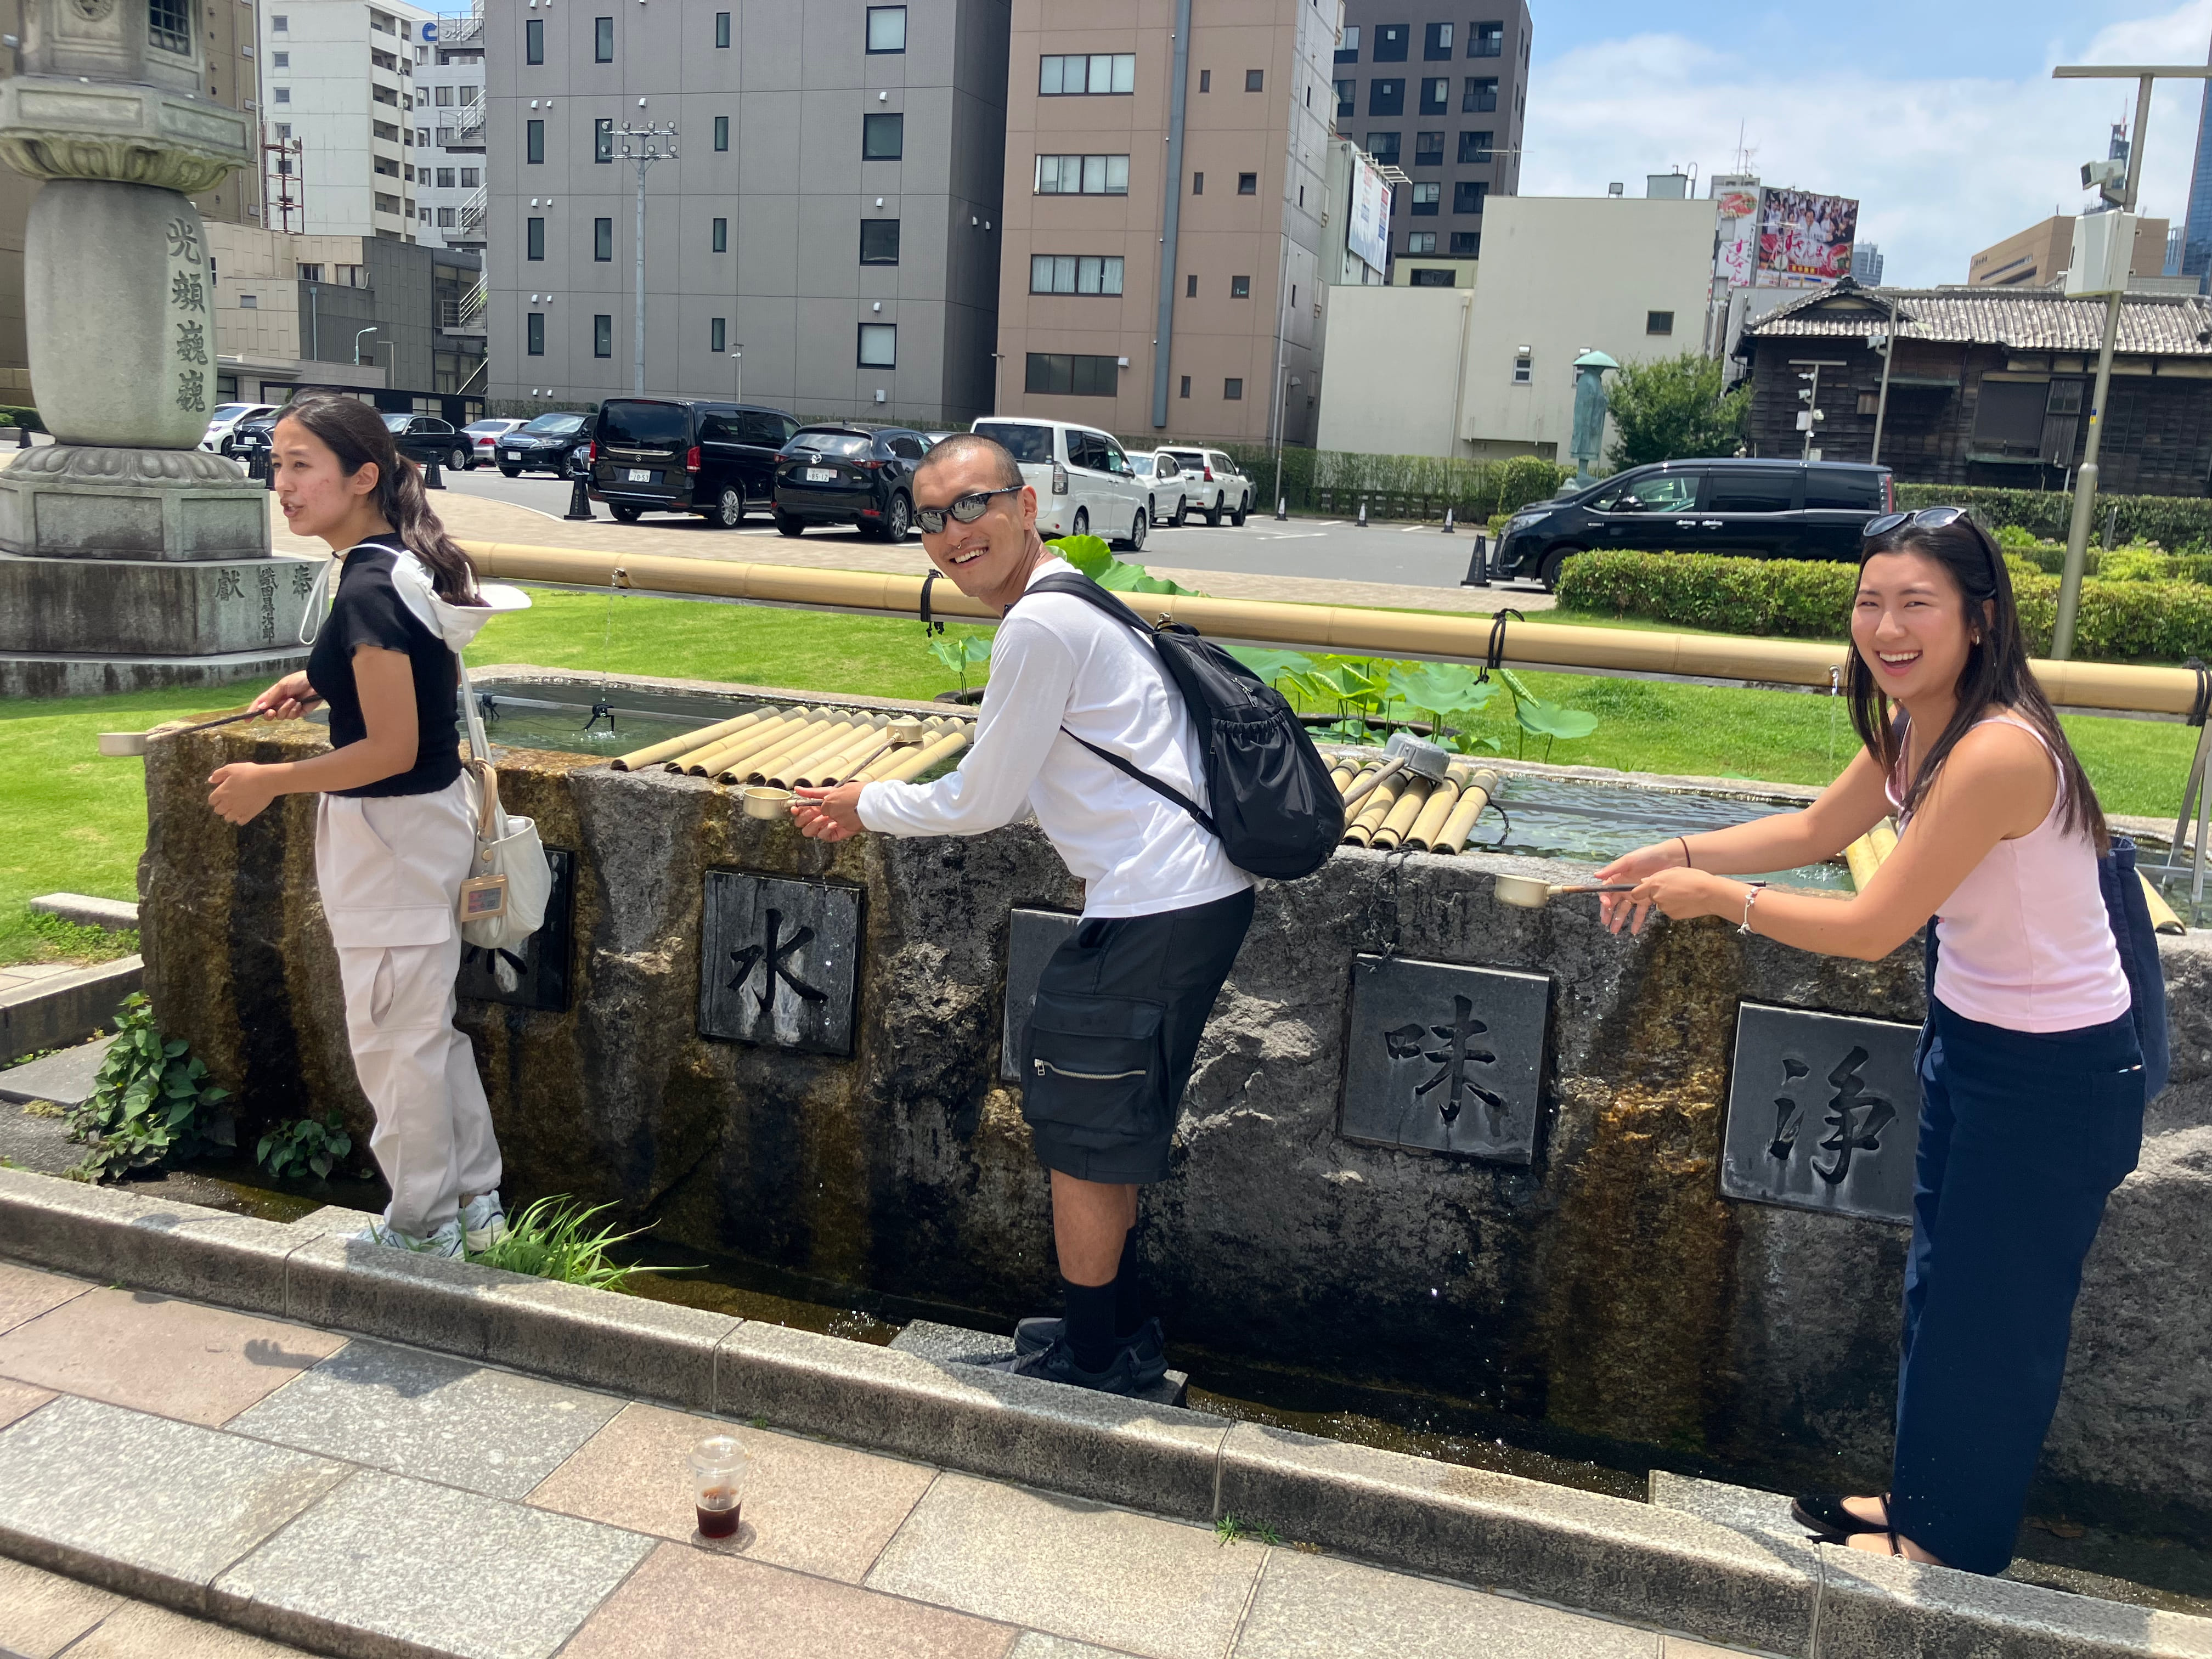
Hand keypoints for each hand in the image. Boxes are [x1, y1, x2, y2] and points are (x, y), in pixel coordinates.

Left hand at [208, 762, 279, 825]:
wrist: (267, 780)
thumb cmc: (249, 772)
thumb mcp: (231, 768)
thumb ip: (218, 774)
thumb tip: (210, 780)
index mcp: (222, 792)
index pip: (212, 800)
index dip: (215, 798)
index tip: (220, 796)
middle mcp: (227, 803)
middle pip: (218, 811)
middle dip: (221, 807)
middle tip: (228, 803)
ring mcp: (238, 810)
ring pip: (228, 818)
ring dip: (230, 814)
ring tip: (236, 809)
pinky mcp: (249, 814)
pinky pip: (241, 822)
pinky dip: (240, 819)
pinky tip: (244, 813)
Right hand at [251, 671, 320, 720]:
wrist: (317, 683)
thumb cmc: (299, 680)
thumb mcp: (282, 685)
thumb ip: (271, 697)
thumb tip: (260, 707)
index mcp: (274, 694)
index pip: (260, 703)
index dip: (253, 711)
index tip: (246, 719)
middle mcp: (280, 702)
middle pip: (269, 714)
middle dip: (269, 714)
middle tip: (272, 711)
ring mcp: (289, 708)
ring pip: (280, 716)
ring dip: (285, 709)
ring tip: (294, 700)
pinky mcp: (299, 712)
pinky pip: (292, 716)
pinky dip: (294, 710)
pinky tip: (300, 704)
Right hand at [791, 781, 864, 841]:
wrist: (866, 806)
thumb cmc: (849, 797)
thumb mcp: (829, 793)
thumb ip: (811, 795)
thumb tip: (798, 789)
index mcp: (820, 803)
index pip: (802, 808)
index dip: (796, 809)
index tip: (795, 808)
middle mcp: (823, 814)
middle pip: (802, 821)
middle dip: (804, 817)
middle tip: (812, 813)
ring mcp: (828, 824)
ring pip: (810, 830)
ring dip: (814, 824)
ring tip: (825, 818)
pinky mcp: (835, 834)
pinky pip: (823, 836)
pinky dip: (825, 831)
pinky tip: (833, 824)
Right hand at [1595, 839, 1690, 935]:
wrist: (1670, 858)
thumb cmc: (1647, 857)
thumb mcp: (1628, 861)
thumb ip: (1612, 869)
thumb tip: (1596, 875)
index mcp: (1618, 878)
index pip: (1607, 891)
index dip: (1604, 899)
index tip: (1606, 905)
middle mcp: (1625, 887)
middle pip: (1614, 903)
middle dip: (1608, 913)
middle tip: (1605, 923)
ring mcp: (1636, 894)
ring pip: (1625, 909)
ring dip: (1619, 920)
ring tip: (1615, 931)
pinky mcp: (1648, 899)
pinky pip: (1640, 912)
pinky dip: (1636, 921)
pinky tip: (1633, 930)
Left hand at [1605, 868, 1741, 936]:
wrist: (1710, 893)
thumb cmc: (1693, 878)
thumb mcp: (1674, 872)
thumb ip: (1657, 877)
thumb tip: (1644, 882)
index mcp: (1655, 883)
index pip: (1636, 892)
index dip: (1638, 892)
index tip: (1641, 891)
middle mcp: (1656, 897)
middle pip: (1649, 897)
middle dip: (1656, 894)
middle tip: (1672, 888)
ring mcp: (1663, 907)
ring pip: (1660, 904)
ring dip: (1667, 900)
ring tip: (1682, 893)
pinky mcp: (1672, 915)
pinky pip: (1669, 910)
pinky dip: (1675, 906)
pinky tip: (1686, 901)